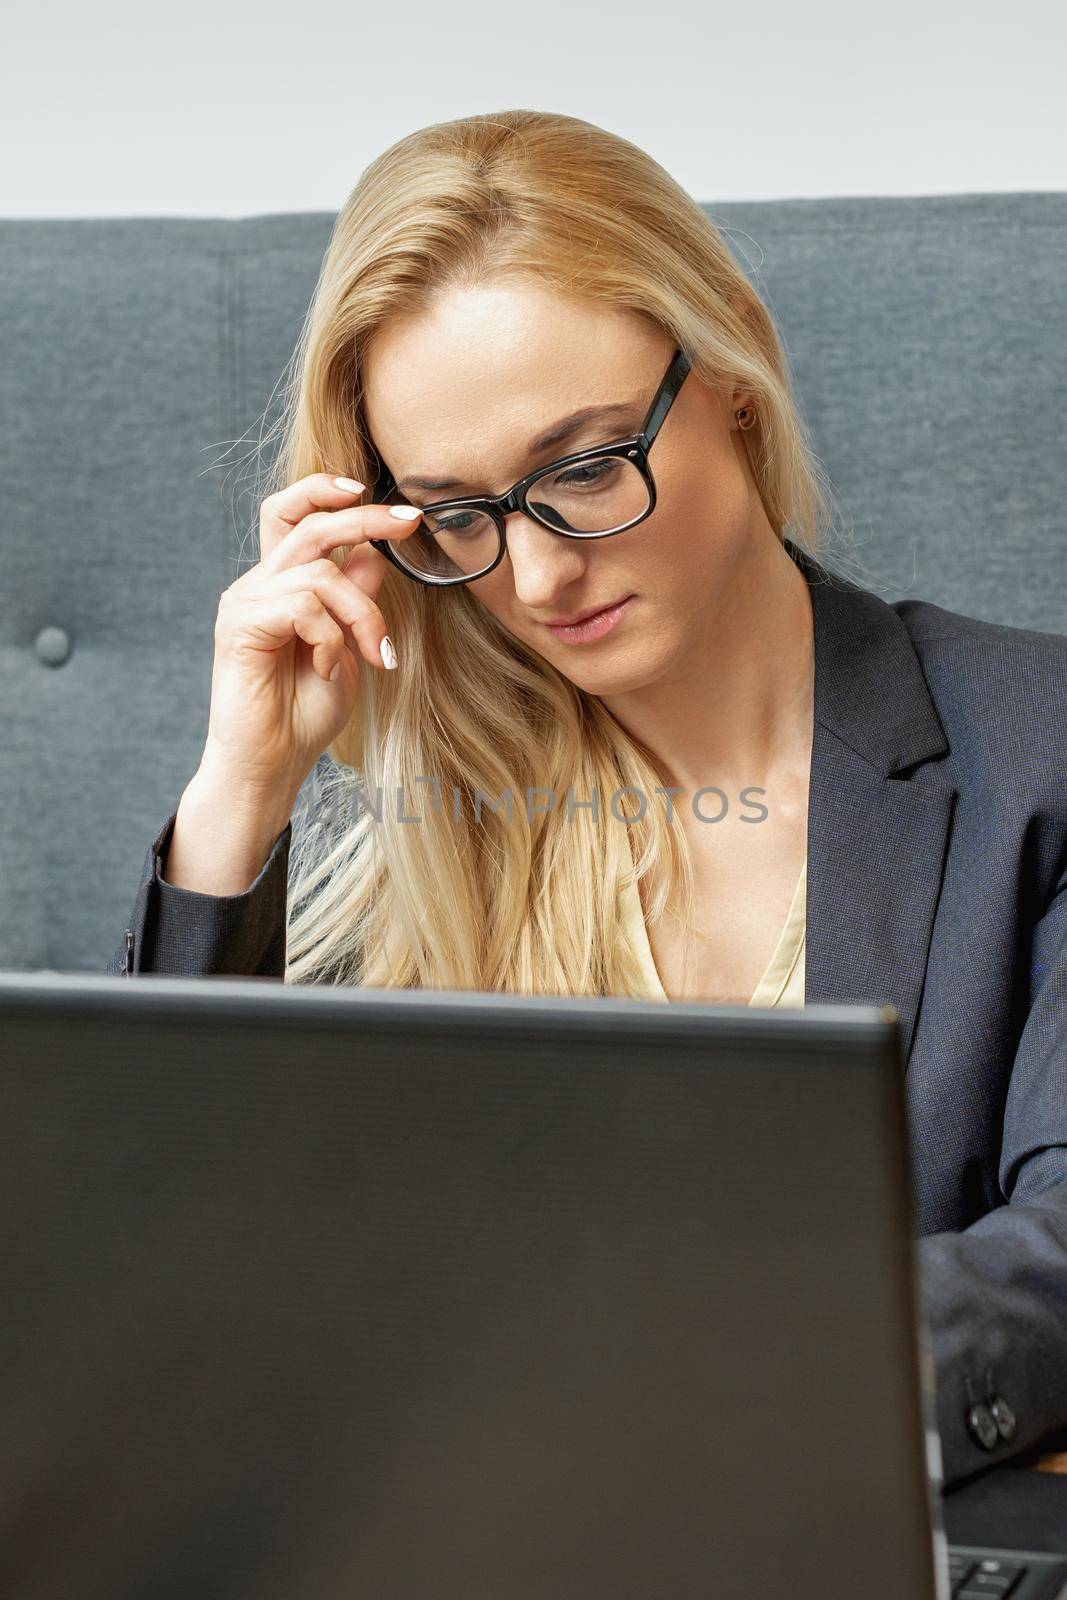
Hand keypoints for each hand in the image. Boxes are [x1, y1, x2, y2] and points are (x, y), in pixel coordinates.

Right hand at [200, 472, 422, 797]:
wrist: (271, 766)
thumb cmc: (304, 716)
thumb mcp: (348, 650)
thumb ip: (355, 602)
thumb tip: (375, 553)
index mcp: (281, 585)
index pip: (294, 516)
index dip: (327, 493)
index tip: (380, 498)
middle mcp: (258, 585)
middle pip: (309, 524)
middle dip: (366, 518)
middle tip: (411, 522)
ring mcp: (244, 602)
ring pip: (319, 572)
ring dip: (361, 613)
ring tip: (373, 654)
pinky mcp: (238, 625)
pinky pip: (303, 606)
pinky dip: (330, 638)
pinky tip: (327, 669)